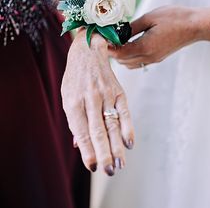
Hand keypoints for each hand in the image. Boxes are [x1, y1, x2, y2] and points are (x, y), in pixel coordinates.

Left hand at [61, 29, 133, 175]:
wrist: (88, 51)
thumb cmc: (75, 78)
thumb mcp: (67, 96)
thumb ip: (74, 120)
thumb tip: (79, 145)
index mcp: (73, 102)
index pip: (81, 131)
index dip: (87, 150)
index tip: (92, 166)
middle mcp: (89, 98)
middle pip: (98, 130)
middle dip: (103, 153)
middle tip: (108, 171)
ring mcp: (105, 94)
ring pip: (112, 124)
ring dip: (117, 146)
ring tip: (120, 164)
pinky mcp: (118, 91)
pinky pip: (124, 111)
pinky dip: (128, 128)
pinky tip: (129, 143)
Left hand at [110, 6, 198, 67]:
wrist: (195, 26)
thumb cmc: (174, 18)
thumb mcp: (149, 18)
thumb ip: (131, 28)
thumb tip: (118, 33)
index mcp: (145, 47)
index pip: (119, 54)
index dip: (108, 48)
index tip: (101, 40)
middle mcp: (148, 57)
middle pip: (123, 62)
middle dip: (113, 52)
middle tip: (106, 39)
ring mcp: (154, 59)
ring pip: (130, 64)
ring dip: (121, 56)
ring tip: (116, 41)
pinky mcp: (158, 57)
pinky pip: (139, 62)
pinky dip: (130, 57)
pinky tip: (129, 45)